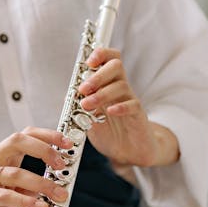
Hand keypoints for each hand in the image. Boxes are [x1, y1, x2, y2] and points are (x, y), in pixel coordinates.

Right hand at [0, 127, 72, 206]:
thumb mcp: (13, 193)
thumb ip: (29, 187)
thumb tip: (54, 185)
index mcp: (1, 156)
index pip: (24, 135)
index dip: (47, 135)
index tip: (67, 143)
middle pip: (17, 141)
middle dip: (43, 150)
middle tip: (62, 164)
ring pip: (14, 172)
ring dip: (41, 182)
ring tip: (58, 194)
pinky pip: (4, 195)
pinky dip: (25, 201)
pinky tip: (39, 206)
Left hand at [78, 47, 178, 166]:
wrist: (128, 152)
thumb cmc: (110, 132)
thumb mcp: (89, 118)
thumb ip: (80, 106)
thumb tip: (68, 96)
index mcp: (108, 84)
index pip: (109, 59)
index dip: (100, 54)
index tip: (88, 62)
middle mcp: (120, 88)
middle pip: (116, 66)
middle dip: (97, 75)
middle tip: (83, 89)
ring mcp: (130, 100)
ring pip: (121, 86)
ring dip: (101, 94)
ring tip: (87, 105)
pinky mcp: (138, 115)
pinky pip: (133, 105)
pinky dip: (120, 106)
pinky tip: (110, 112)